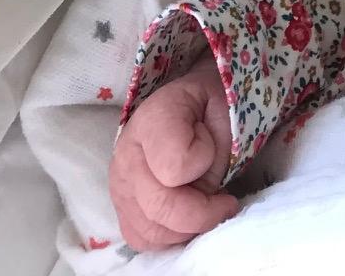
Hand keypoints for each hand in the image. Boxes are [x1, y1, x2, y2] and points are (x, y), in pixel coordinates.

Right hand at [109, 50, 238, 250]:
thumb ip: (219, 141)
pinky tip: (187, 217)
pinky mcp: (120, 211)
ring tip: (205, 205)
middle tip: (225, 202)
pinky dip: (170, 237)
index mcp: (152, 120)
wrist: (191, 109)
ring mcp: (119, 186)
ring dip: (188, 228)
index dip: (205, 161)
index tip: (215, 148)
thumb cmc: (210, 107)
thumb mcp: (223, 104)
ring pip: (153, 231)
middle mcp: (126, 155)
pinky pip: (143, 240)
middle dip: (203, 213)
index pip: (175, 165)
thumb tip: (208, 188)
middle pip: (161, 208)